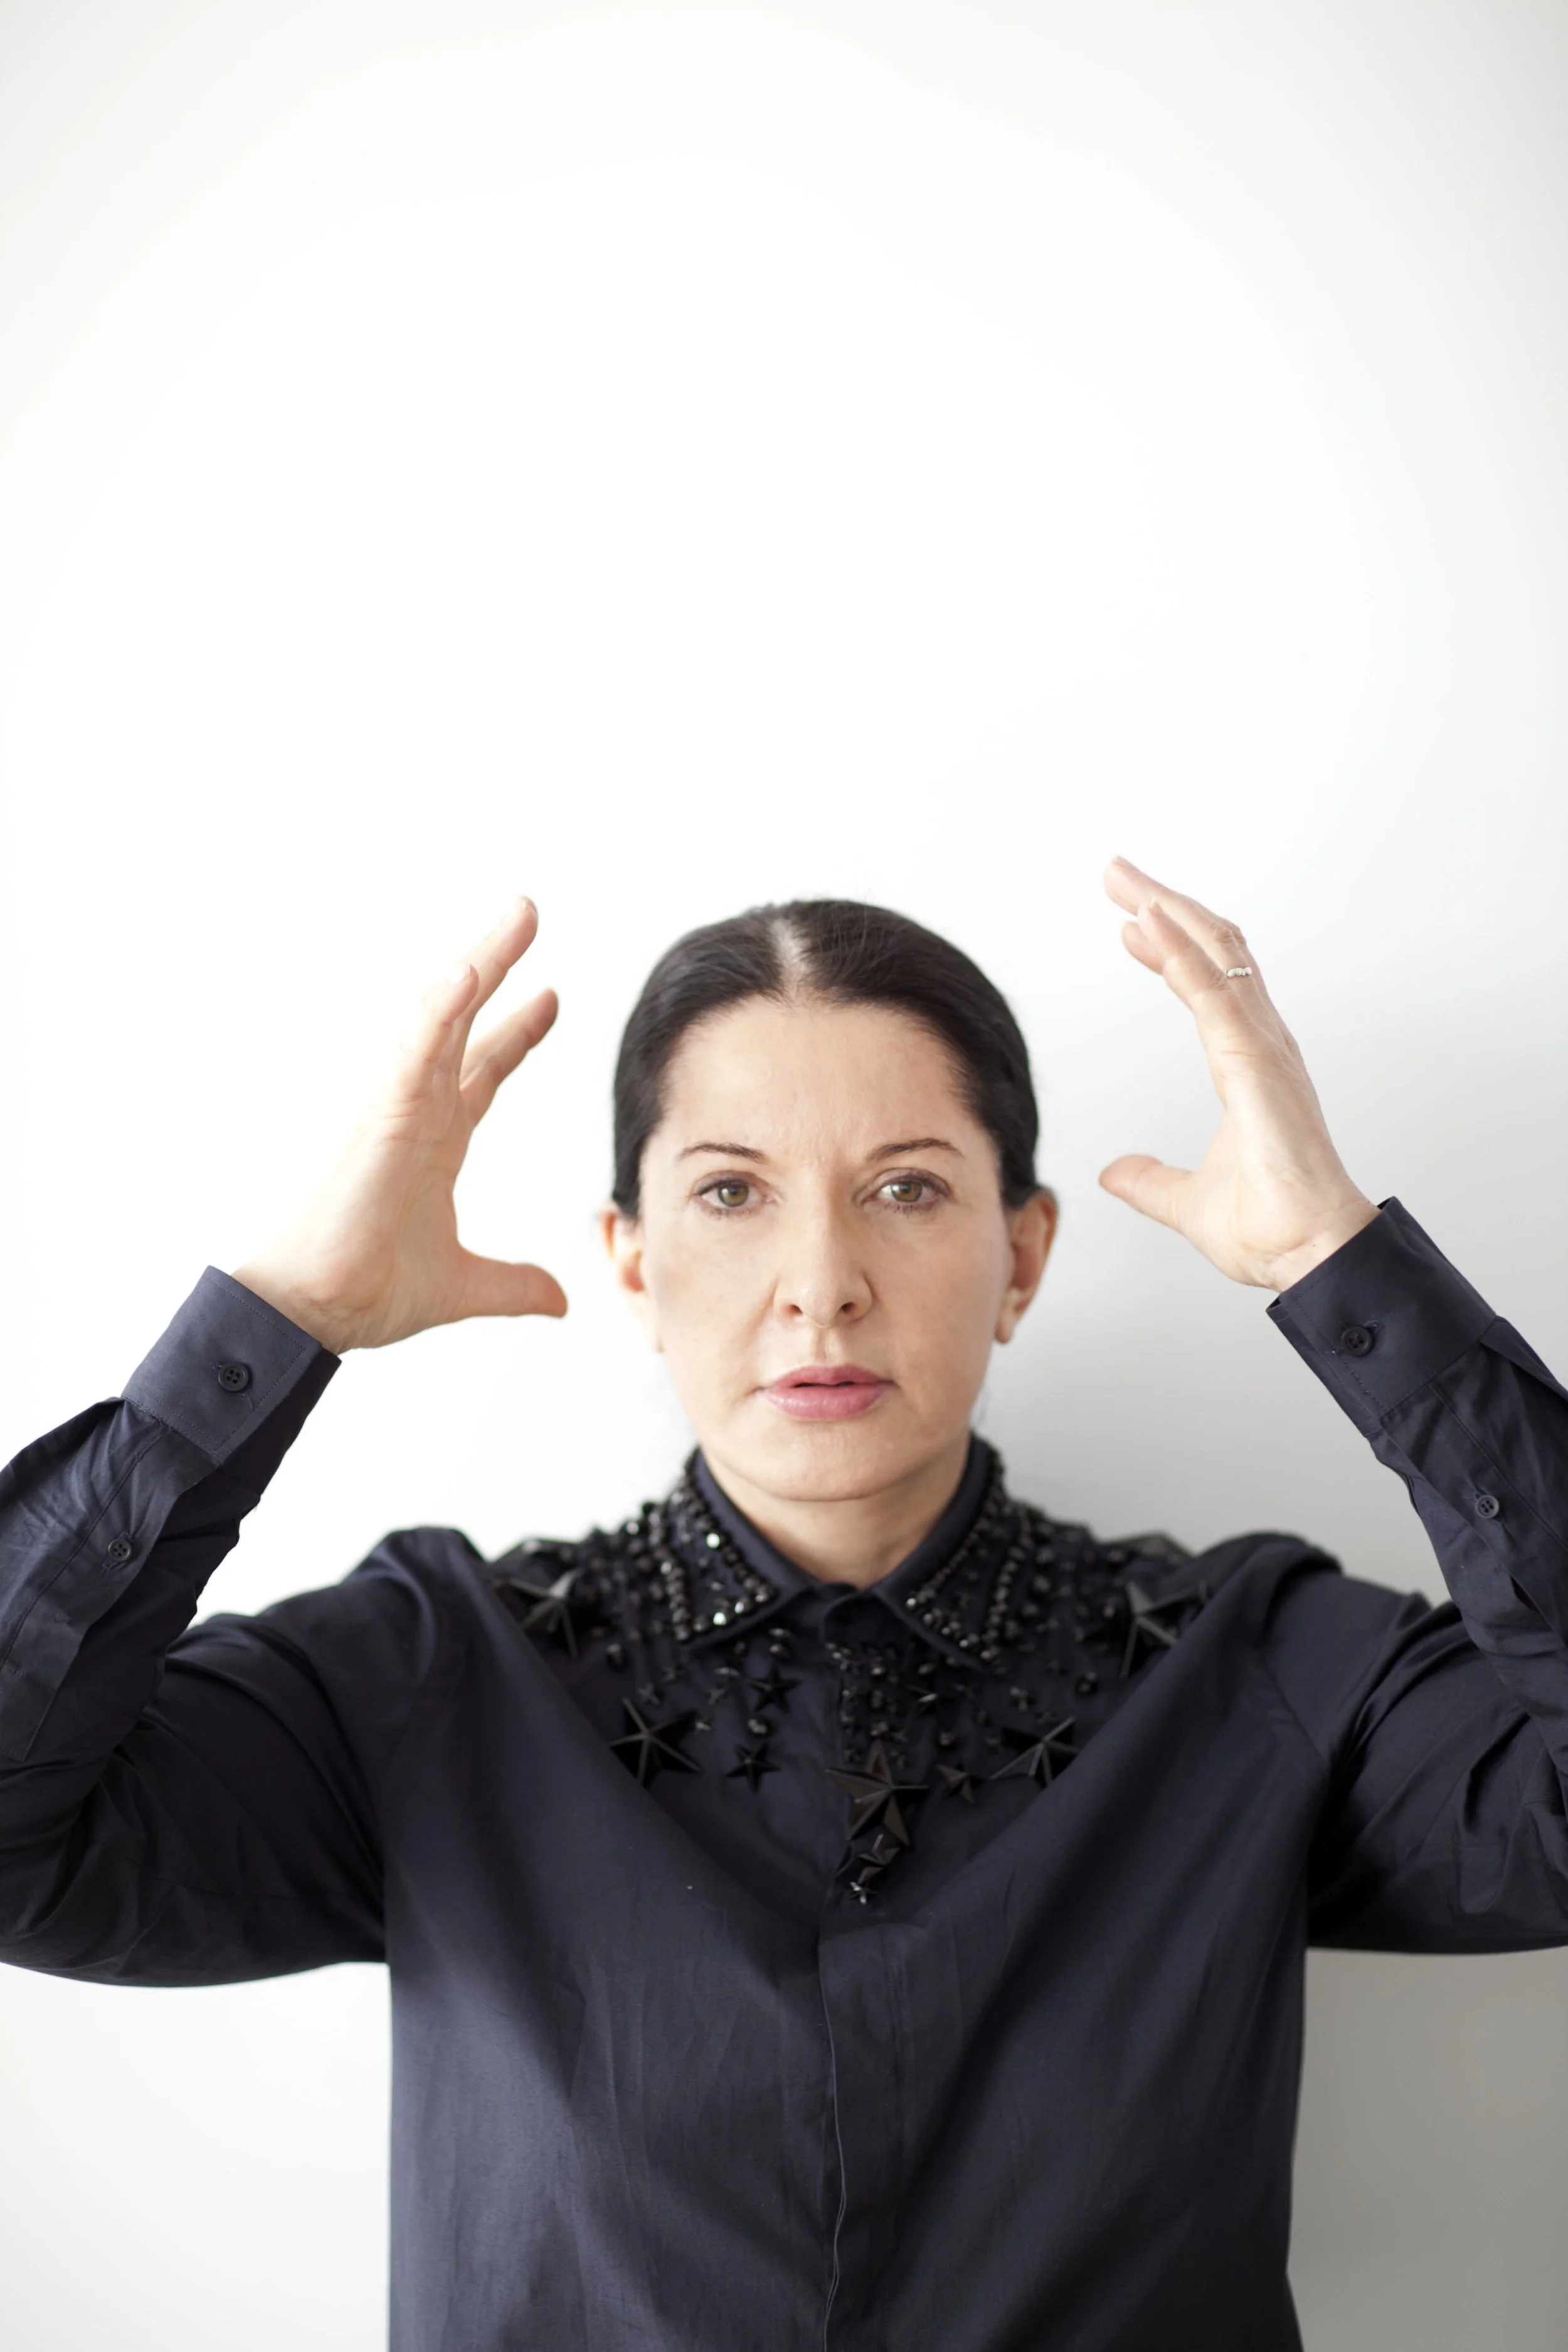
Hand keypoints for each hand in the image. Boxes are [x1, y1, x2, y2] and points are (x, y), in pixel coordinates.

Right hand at [231, 898, 567, 1350]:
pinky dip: (441, 1010)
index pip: (483, 1071)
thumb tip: (558, 1301)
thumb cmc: (366, 1292)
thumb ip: (512, 1285)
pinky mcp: (378, 1116)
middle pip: (464, 1024)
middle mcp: (416, 1112)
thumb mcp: (464, 1286)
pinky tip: (470, 972)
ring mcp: (395, 1106)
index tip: (550, 998)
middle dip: (497, 968)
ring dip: (479, 963)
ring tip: (519, 916)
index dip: (516, 1035)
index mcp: (434, 1141)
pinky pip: (413, 1051)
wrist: (315, 1314)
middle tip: (528, 913)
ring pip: (441, 1017)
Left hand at [1098, 858, 1379, 1290]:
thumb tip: (1115, 1172)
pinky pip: (1214, 996)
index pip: (1209, 986)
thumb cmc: (1273, 1230)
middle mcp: (1262, 1045)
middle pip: (1213, 951)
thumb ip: (1150, 1182)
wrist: (1310, 1258)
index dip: (1170, 950)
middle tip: (1118, 875)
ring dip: (1168, 912)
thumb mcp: (1186, 1200)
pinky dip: (1181, 955)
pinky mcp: (1257, 1064)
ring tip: (1124, 881)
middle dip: (1165, 906)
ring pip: (1216, 957)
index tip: (1132, 926)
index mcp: (1249, 1066)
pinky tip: (1151, 925)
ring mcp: (1264, 1050)